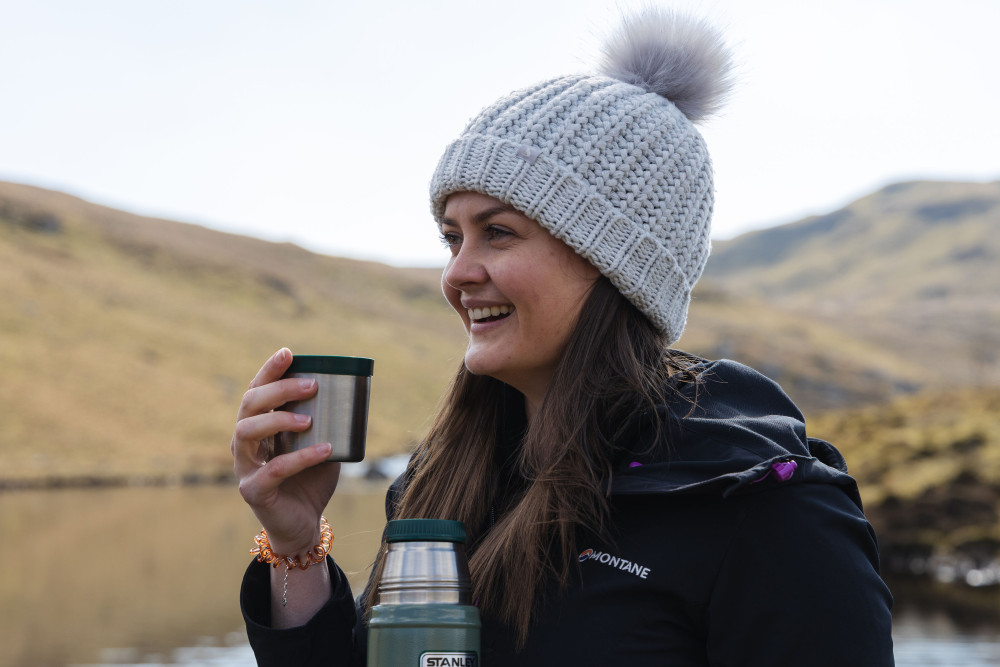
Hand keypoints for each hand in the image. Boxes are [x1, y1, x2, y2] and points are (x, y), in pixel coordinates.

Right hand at [232, 348, 341, 554]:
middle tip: (312, 384)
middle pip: (248, 406)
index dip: (269, 371)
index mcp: (258, 427)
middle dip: (277, 389)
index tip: (288, 353)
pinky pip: (273, 469)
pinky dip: (301, 457)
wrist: (304, 525)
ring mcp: (244, 467)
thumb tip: (356, 393)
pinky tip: (325, 449)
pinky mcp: (253, 491)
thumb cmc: (311, 480)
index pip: (256, 391)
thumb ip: (329, 422)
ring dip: (279, 420)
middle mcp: (244, 443)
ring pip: (246, 432)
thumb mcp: (322, 443)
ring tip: (309, 419)